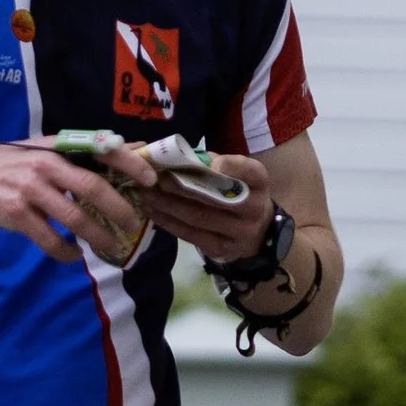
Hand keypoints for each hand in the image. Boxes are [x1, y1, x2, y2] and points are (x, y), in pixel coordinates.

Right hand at [0, 140, 149, 264]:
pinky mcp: (17, 215)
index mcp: (58, 146)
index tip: (150, 179)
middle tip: (134, 224)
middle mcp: (46, 166)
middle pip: (91, 188)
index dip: (128, 163)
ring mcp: (30, 191)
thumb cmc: (19, 161)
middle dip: (118, 209)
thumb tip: (136, 148)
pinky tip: (75, 255)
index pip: (100, 150)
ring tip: (112, 247)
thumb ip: (90, 151)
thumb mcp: (51, 148)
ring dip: (97, 236)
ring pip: (73, 219)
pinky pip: (50, 240)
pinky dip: (66, 252)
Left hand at [132, 147, 273, 265]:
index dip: (231, 166)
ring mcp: (238, 233)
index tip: (210, 162)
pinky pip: (190, 235)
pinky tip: (152, 211)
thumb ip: (216, 163)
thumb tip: (182, 156)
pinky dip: (168, 222)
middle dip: (181, 186)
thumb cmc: (239, 194)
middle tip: (156, 178)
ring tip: (146, 193)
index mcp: (259, 184)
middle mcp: (254, 209)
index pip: (252, 171)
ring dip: (168, 205)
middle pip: (215, 198)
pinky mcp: (220, 249)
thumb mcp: (238, 175)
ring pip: (198, 217)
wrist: (257, 234)